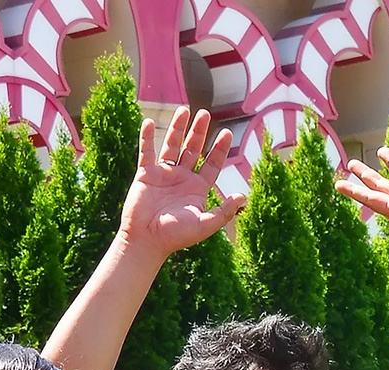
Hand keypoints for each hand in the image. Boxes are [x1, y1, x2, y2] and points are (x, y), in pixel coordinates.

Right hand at [118, 107, 245, 257]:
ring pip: (172, 145)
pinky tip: (149, 121)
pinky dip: (147, 137)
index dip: (219, 149)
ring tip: (184, 109)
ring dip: (178, 128)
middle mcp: (182, 178)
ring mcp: (164, 174)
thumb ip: (224, 211)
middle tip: (205, 113)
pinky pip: (147, 151)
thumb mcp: (205, 224)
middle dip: (199, 132)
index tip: (227, 133)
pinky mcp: (145, 174)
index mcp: (197, 188)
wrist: (147, 240)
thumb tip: (243, 196)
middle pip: (193, 149)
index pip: (211, 164)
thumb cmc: (176, 236)